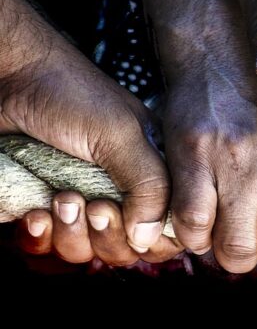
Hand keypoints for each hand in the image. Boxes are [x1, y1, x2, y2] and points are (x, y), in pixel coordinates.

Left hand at [2, 24, 173, 257]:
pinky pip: (47, 245)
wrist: (11, 77)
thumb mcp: (122, 135)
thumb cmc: (70, 93)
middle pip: (127, 248)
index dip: (152, 236)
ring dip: (71, 234)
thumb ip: (150, 185)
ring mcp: (81, 202)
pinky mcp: (45, 208)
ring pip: (86, 251)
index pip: (168, 227)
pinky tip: (35, 212)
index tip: (127, 215)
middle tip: (93, 204)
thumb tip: (148, 238)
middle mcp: (120, 191)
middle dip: (107, 235)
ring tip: (60, 198)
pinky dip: (40, 236)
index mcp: (153, 173)